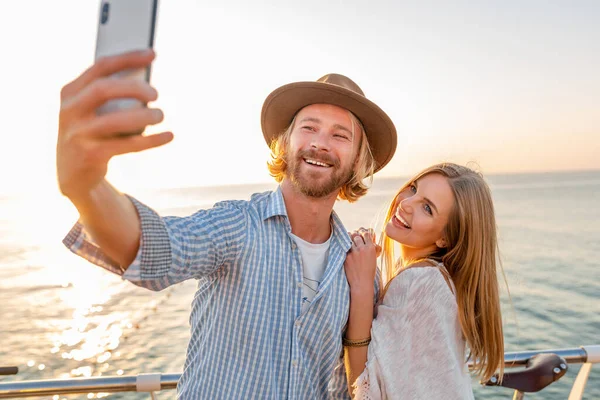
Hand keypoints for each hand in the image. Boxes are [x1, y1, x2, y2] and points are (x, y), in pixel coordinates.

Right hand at [57, 50, 172, 200]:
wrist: (73, 174)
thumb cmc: (92, 133)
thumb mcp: (92, 111)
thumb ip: (111, 94)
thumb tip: (147, 80)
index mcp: (70, 92)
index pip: (100, 67)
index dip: (128, 58)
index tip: (152, 53)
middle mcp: (69, 110)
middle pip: (103, 89)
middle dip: (133, 88)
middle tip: (156, 94)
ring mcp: (78, 134)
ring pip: (114, 120)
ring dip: (144, 116)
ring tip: (161, 115)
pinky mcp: (91, 156)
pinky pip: (126, 145)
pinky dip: (151, 140)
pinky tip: (169, 135)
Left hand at [344, 228, 380, 293]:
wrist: (362, 283)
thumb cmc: (369, 271)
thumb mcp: (374, 258)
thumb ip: (371, 248)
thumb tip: (369, 240)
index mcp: (371, 248)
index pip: (366, 234)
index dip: (363, 233)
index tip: (361, 234)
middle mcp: (362, 249)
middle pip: (356, 235)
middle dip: (355, 236)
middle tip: (353, 237)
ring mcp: (353, 253)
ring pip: (349, 240)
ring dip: (349, 239)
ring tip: (348, 240)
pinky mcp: (346, 257)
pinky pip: (344, 247)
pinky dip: (345, 247)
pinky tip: (345, 248)